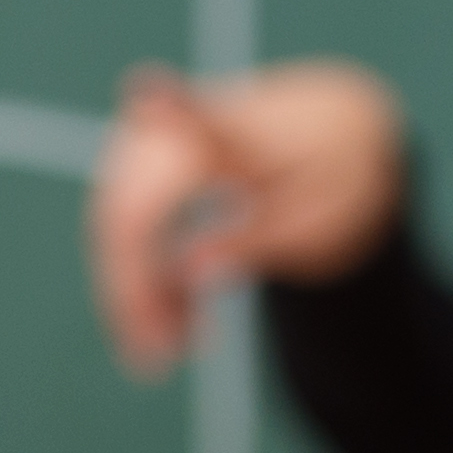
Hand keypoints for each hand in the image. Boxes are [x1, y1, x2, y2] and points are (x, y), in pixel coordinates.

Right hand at [84, 60, 405, 373]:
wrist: (336, 139)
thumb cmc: (337, 183)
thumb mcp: (318, 227)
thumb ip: (257, 242)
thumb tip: (190, 271)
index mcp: (251, 130)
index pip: (202, 116)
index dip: (170, 108)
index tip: (146, 91)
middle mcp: (192, 123)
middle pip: (132, 202)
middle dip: (131, 287)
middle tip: (155, 361)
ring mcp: (161, 140)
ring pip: (115, 222)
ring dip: (130, 292)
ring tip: (164, 354)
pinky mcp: (148, 163)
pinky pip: (125, 227)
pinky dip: (139, 279)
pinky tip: (169, 323)